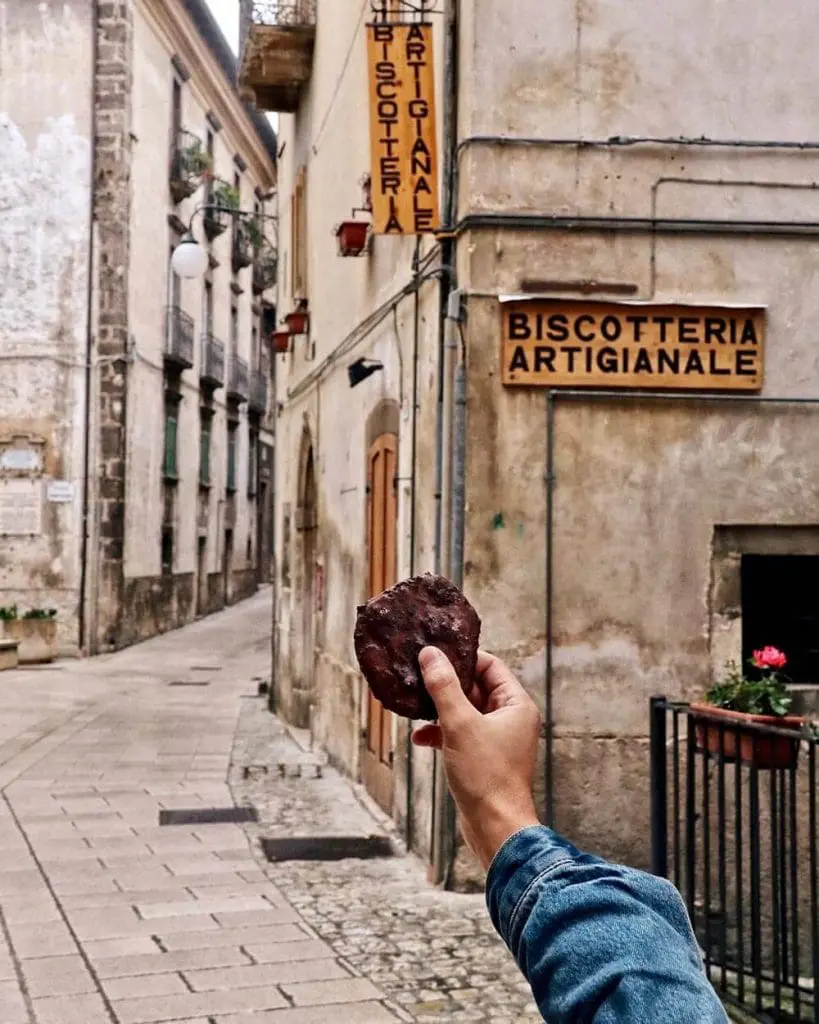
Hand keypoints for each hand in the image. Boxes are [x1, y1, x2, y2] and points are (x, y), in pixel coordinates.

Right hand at [413, 647, 541, 868]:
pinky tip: (420, 738)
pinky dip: (441, 733)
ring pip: (465, 712)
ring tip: (416, 706)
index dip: (463, 658)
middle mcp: (511, 719)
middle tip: (420, 675)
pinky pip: (461, 734)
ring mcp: (498, 739)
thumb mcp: (459, 724)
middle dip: (446, 685)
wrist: (495, 827)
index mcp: (516, 705)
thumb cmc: (487, 777)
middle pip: (476, 687)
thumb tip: (431, 655)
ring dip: (441, 710)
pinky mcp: (484, 758)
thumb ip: (444, 687)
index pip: (490, 666)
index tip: (437, 653)